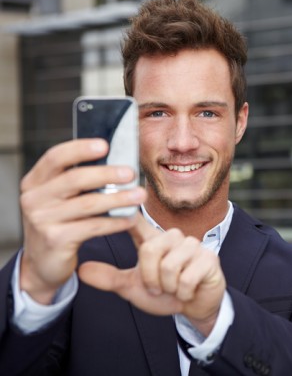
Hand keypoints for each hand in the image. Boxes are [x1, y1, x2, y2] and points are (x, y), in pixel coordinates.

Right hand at [19, 139, 145, 303]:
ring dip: (118, 198)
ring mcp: (42, 220)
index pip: (55, 157)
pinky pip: (93, 226)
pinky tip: (130, 218)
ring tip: (140, 195)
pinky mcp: (55, 240)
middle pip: (75, 179)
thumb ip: (77, 181)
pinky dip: (115, 222)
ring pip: (88, 203)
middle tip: (131, 173)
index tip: (105, 145)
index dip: (80, 149)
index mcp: (35, 182)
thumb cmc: (60, 223)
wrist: (43, 263)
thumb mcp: (60, 199)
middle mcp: (34, 199)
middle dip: (107, 174)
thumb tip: (117, 162)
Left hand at [78, 214, 225, 335]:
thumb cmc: (166, 292)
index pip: (137, 221)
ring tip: (174, 288)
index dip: (125, 208)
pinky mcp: (209, 259)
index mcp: (154, 240)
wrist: (196, 306)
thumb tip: (81, 270)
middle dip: (150, 279)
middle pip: (149, 250)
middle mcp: (173, 237)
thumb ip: (109, 278)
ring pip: (168, 267)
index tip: (115, 194)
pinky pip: (186, 278)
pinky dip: (183, 292)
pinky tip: (188, 290)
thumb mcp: (133, 287)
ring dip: (167, 287)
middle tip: (159, 287)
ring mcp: (193, 246)